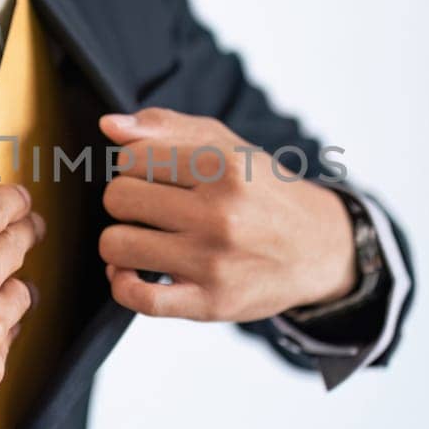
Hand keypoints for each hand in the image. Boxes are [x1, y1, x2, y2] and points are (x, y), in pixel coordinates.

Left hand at [97, 108, 356, 321]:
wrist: (319, 248)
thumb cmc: (263, 192)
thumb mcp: (227, 146)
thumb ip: (166, 127)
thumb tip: (109, 126)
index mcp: (224, 166)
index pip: (130, 158)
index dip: (134, 167)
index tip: (156, 178)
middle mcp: (220, 213)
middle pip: (118, 199)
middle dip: (126, 202)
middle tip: (153, 209)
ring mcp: (214, 261)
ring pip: (116, 246)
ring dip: (121, 243)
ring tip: (145, 239)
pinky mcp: (210, 303)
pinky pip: (138, 298)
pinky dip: (123, 285)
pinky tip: (136, 274)